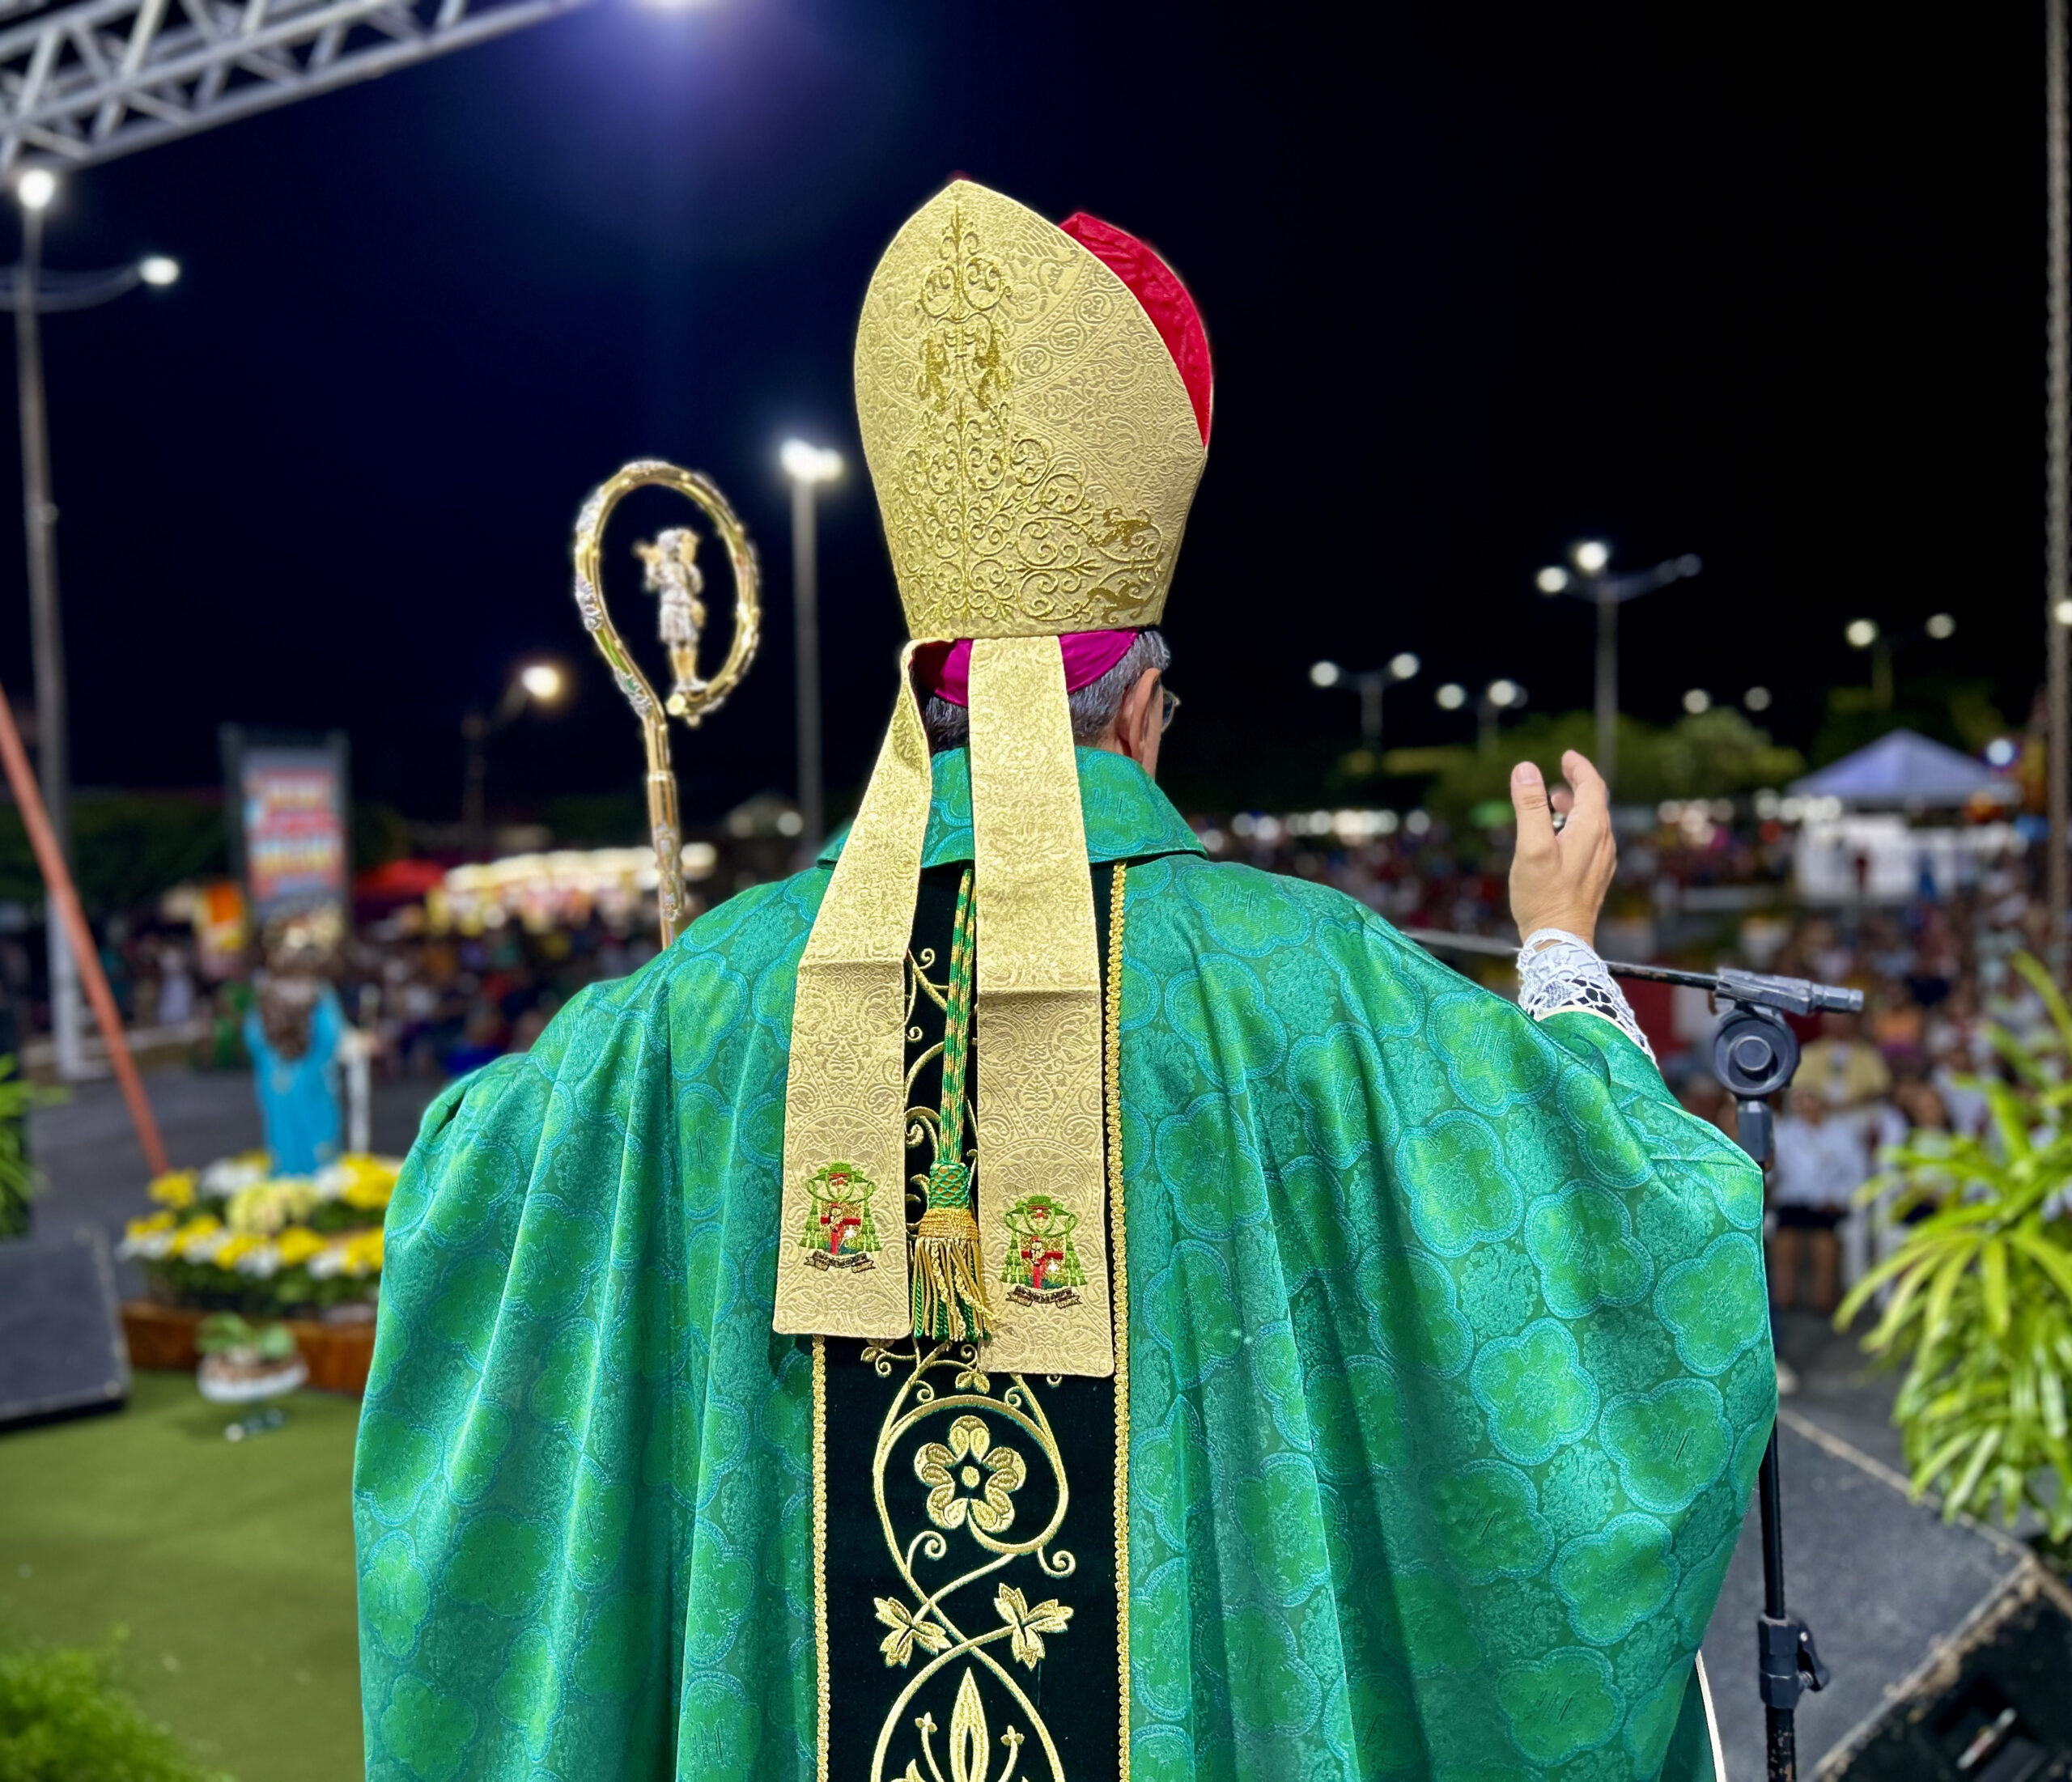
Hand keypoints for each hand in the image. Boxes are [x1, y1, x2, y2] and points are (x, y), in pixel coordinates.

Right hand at [1508, 749, 1616, 949]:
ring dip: (1574, 807)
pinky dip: (1575, 827)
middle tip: (1557, 775)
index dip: (1580, 768)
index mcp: (1591, 830)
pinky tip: (1557, 838)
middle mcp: (1603, 843)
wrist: (1559, 941)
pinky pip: (1590, 841)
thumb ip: (1530, 806)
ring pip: (1593, 823)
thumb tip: (1526, 769)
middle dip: (1576, 785)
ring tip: (1552, 805)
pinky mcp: (1594, 876)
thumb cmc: (1543, 896)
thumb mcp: (1531, 847)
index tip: (1566, 756)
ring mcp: (1601, 861)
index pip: (1593, 786)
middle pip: (1595, 803)